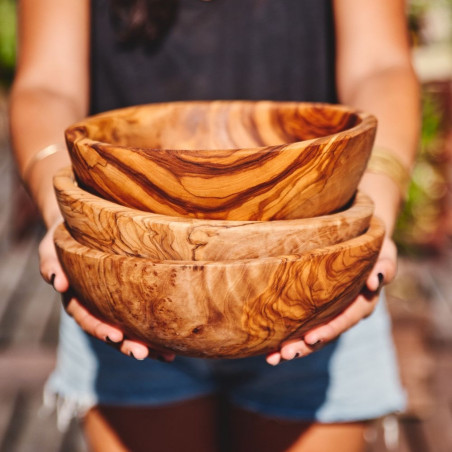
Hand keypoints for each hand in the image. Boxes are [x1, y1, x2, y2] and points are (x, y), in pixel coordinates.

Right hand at [39, 221, 174, 361]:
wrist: (83, 229)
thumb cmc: (66, 236)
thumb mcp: (52, 246)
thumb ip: (50, 263)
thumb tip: (57, 282)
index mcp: (76, 297)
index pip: (86, 317)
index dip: (99, 328)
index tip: (115, 337)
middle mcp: (95, 306)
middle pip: (109, 330)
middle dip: (125, 344)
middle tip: (141, 354)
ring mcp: (112, 305)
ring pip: (128, 331)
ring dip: (145, 345)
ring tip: (166, 356)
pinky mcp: (130, 298)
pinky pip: (141, 319)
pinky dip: (155, 334)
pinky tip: (172, 346)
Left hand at [266, 237, 397, 365]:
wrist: (357, 238)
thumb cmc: (371, 244)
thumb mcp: (384, 251)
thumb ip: (385, 265)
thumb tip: (375, 281)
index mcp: (363, 301)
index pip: (345, 318)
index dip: (329, 329)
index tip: (310, 338)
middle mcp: (346, 311)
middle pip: (326, 333)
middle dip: (306, 345)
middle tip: (286, 354)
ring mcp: (331, 312)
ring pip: (313, 334)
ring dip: (295, 347)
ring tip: (273, 358)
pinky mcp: (316, 308)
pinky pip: (302, 325)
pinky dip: (287, 336)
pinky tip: (268, 350)